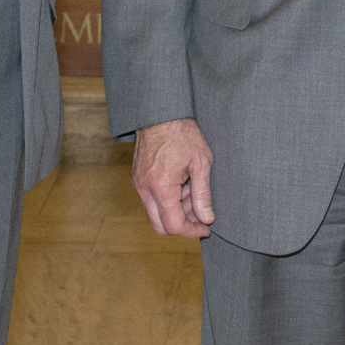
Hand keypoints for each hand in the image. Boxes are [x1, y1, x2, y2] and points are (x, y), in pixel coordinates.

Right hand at [132, 119, 216, 238]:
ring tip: (192, 192)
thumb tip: (207, 218)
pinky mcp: (137, 178)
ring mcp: (138, 184)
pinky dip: (166, 201)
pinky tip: (182, 185)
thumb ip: (203, 194)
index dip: (192, 231)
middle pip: (160, 226)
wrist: (160, 113)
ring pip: (154, 214)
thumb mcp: (201, 163)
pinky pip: (150, 201)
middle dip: (182, 225)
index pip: (174, 225)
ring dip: (175, 212)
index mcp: (162, 187)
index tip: (206, 227)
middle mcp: (145, 189)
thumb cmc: (183, 134)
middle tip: (200, 214)